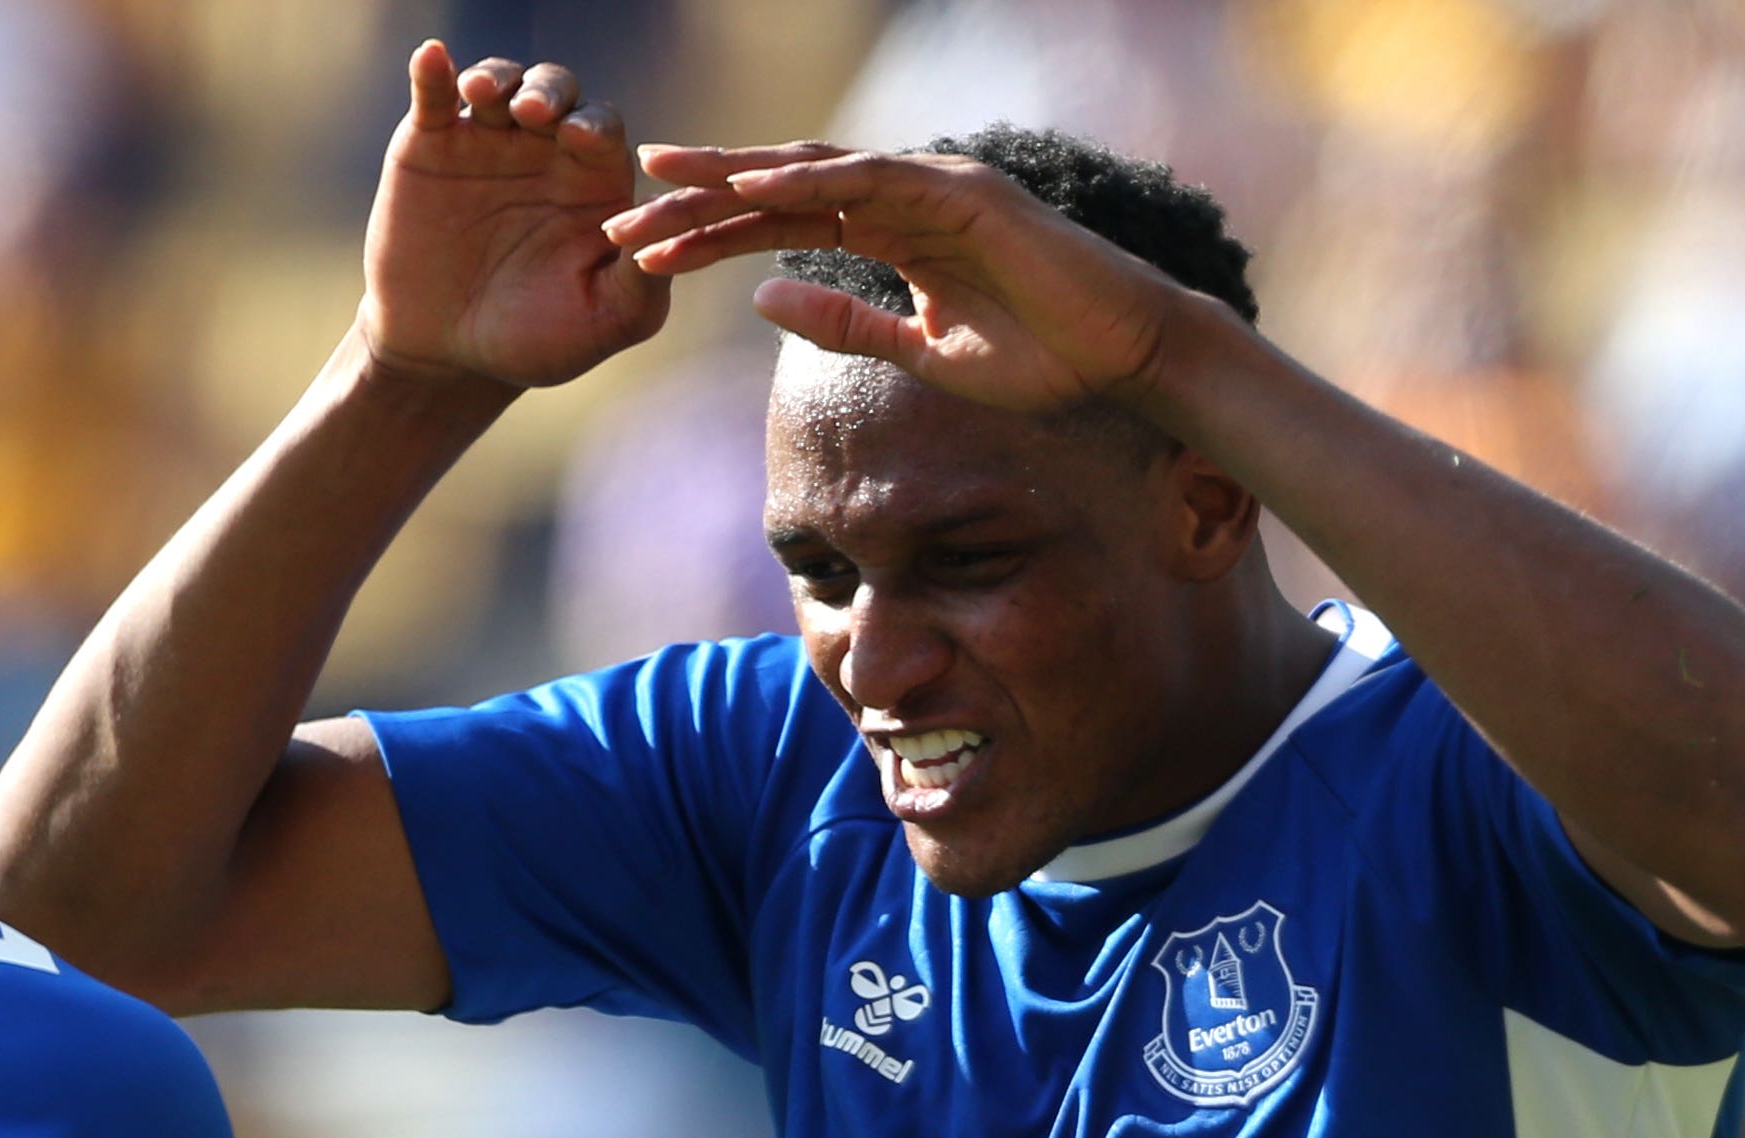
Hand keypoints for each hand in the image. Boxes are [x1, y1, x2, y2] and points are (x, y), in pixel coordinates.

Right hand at [358, 40, 667, 391]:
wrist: (447, 353)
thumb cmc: (537, 339)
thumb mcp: (605, 320)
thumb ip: (644, 281)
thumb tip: (668, 236)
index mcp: (592, 180)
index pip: (603, 130)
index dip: (595, 126)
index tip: (584, 139)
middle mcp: (544, 148)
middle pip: (556, 93)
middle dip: (549, 93)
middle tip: (536, 113)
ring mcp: (485, 140)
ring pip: (499, 83)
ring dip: (495, 78)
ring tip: (483, 94)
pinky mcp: (429, 143)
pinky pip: (432, 95)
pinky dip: (431, 72)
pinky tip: (431, 59)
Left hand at [605, 145, 1180, 417]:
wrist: (1121, 356)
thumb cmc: (1036, 359)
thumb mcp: (917, 352)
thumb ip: (842, 322)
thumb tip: (759, 296)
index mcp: (887, 235)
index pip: (778, 227)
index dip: (709, 235)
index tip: (642, 253)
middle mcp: (900, 198)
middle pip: (781, 187)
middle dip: (701, 194)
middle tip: (623, 202)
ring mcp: (931, 187)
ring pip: (815, 172)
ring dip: (739, 175)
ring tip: (670, 178)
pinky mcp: (963, 192)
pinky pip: (873, 180)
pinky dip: (812, 180)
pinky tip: (755, 184)